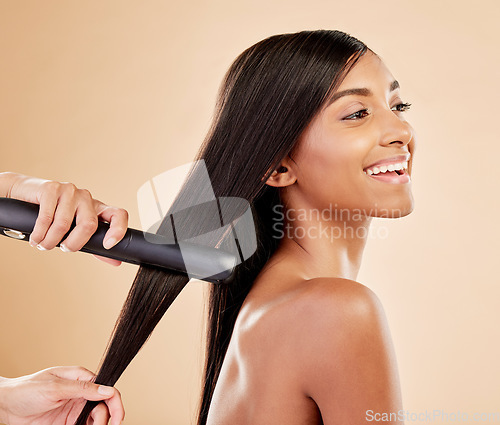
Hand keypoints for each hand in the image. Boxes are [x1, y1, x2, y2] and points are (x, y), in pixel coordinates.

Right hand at [0, 172, 127, 265]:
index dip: (118, 230)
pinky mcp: (52, 188)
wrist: (23, 194)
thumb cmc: (53, 216)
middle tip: (62, 248)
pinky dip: (39, 234)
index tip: (108, 245)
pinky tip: (36, 238)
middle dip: (73, 244)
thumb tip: (116, 261)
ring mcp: (70, 191)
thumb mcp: (75, 230)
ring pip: (64, 224)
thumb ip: (95, 245)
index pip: (118, 215)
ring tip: (43, 244)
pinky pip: (47, 218)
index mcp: (96, 208)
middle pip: (89, 225)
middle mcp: (86, 197)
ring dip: (50, 241)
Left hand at [0, 366, 124, 424]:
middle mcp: (81, 394)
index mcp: (82, 379)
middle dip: (106, 419)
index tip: (118, 418)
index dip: (116, 404)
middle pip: (104, 408)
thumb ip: (83, 388)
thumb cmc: (26, 389)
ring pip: (95, 420)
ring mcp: (74, 409)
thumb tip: (107, 389)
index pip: (107, 390)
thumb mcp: (55, 387)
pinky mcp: (67, 423)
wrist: (5, 406)